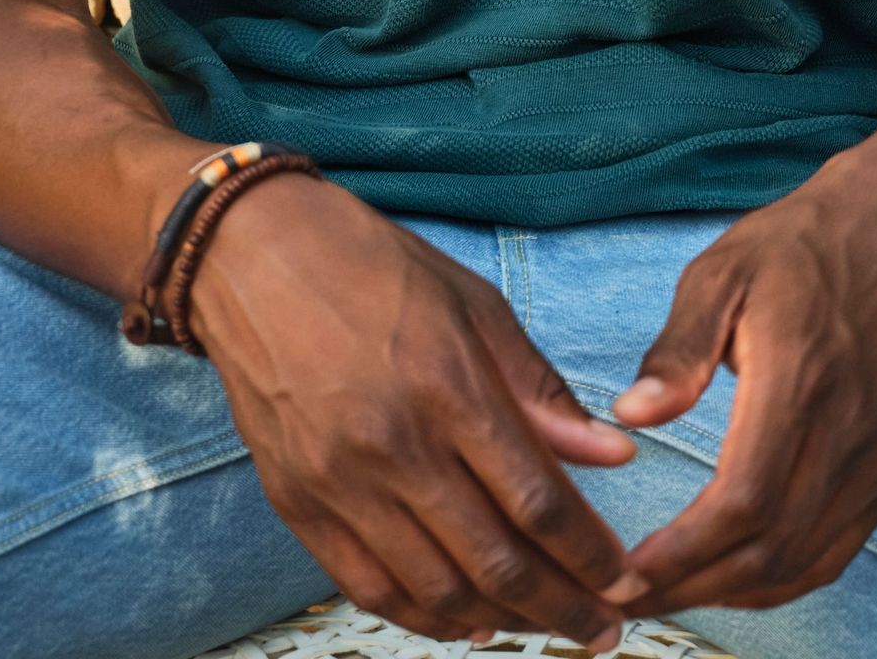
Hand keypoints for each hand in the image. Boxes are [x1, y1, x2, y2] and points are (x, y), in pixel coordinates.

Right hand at [189, 172, 649, 649]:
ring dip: (500, 621)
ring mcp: (339, 481)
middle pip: (495, 561)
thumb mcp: (472, 303)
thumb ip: (539, 388)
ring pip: (436, 590)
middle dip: (561, 608)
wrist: (251, 255)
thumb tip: (612, 452)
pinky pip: (370, 588)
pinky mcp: (296, 502)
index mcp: (448, 386)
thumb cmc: (371, 265)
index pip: (538, 500)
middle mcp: (393, 445)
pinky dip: (423, 618)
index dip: (590, 555)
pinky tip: (464, 622)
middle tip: (601, 630)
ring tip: (542, 626)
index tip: (625, 580)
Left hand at [611, 164, 876, 611]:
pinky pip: (836, 548)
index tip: (627, 570)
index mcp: (799, 378)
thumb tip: (631, 415)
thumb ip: (677, 348)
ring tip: (668, 594)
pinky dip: (781, 578)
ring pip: (806, 561)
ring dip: (733, 593)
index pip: (743, 499)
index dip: (684, 552)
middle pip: (772, 546)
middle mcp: (849, 428)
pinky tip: (732, 578)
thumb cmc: (790, 250)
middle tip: (628, 596)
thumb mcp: (719, 272)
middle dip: (694, 586)